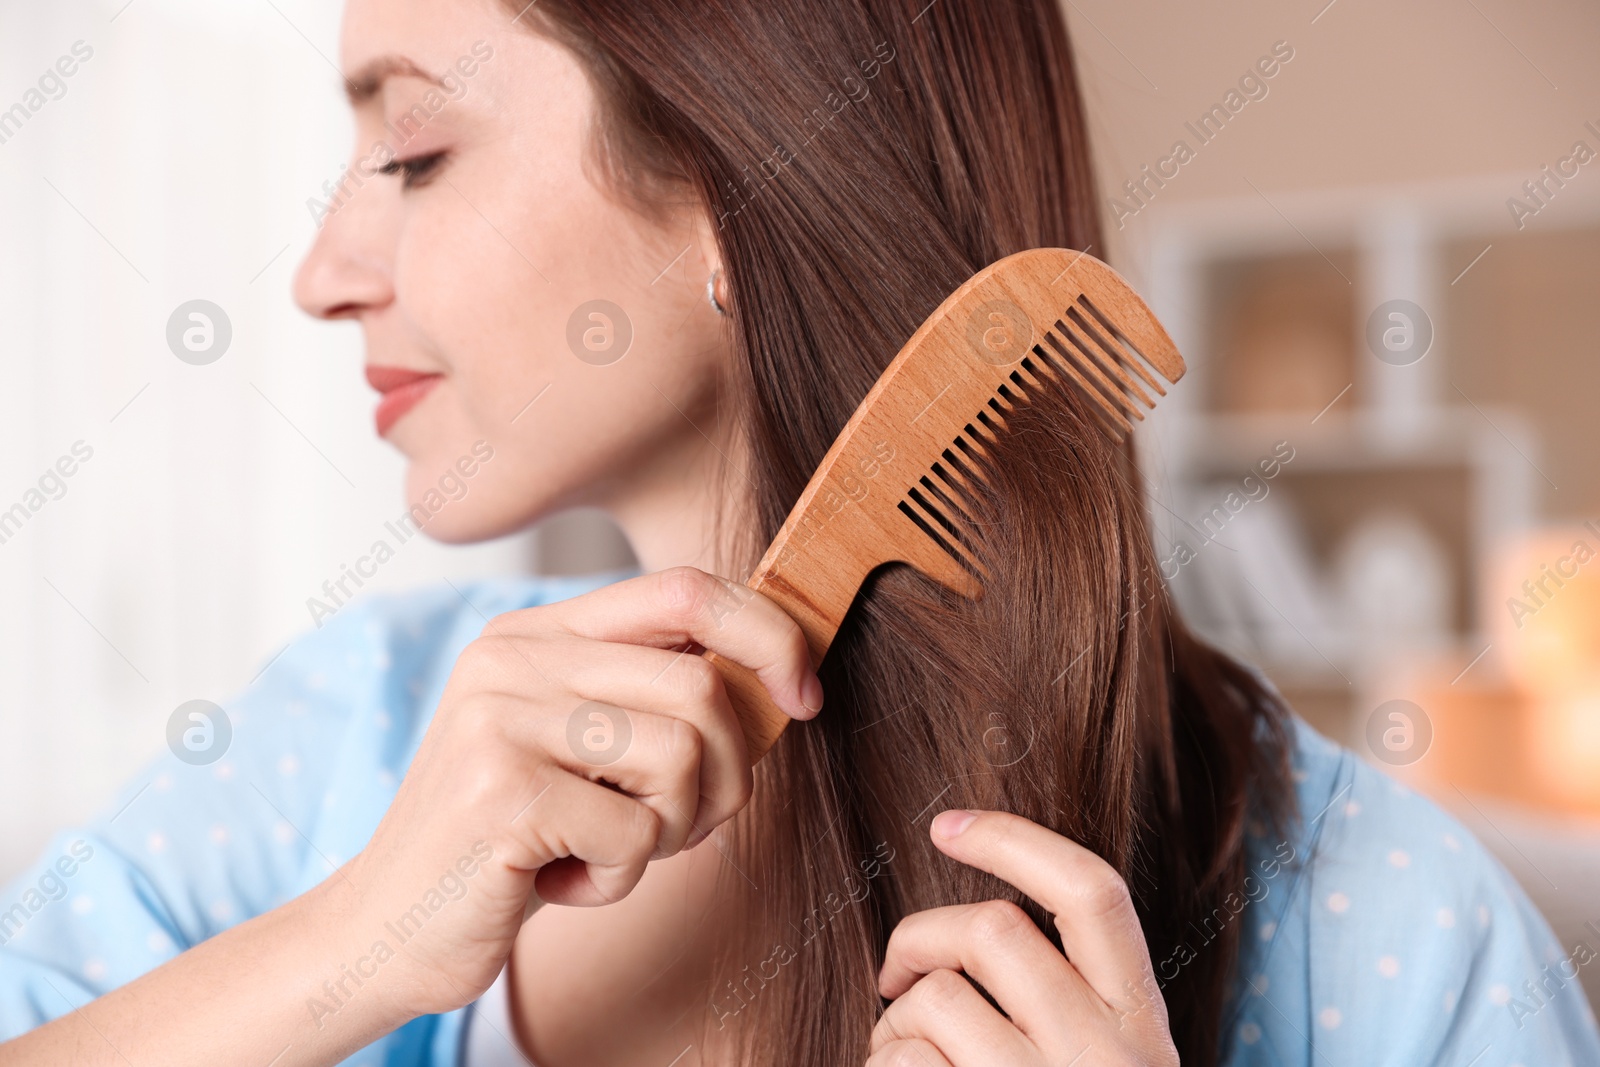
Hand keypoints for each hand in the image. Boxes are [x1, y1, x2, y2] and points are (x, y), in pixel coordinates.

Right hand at [329, 568, 819, 1022]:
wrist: (389, 927)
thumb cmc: (512, 841)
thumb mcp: (582, 747)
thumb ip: (654, 697)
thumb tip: (781, 678)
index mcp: (536, 631)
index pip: (686, 588)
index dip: (768, 635)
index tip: (803, 697)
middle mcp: (512, 657)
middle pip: (701, 686)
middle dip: (729, 776)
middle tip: (684, 826)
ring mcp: (500, 719)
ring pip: (682, 757)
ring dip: (672, 832)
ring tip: (609, 850)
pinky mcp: (501, 793)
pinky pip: (635, 833)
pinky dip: (620, 879)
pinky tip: (561, 883)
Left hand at [869, 811, 1177, 1066]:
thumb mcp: (1102, 1058)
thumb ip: (1071, 997)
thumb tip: (975, 921)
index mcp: (1141, 1022)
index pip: (1091, 892)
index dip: (1012, 840)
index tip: (944, 825)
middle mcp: (1109, 1056)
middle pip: (992, 929)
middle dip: (918, 939)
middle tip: (894, 977)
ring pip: (937, 997)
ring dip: (893, 1020)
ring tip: (896, 1050)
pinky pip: (905, 1062)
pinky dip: (883, 1064)